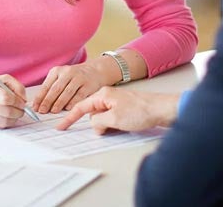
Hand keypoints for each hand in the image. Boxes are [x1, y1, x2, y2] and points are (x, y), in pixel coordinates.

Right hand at [0, 74, 27, 128]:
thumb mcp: (1, 79)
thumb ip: (16, 86)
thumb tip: (24, 100)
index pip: (5, 98)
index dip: (17, 102)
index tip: (22, 103)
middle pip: (6, 111)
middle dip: (18, 112)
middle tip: (22, 110)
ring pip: (3, 122)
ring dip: (14, 119)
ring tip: (15, 113)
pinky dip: (6, 123)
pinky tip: (6, 117)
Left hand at [32, 61, 111, 113]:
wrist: (94, 71)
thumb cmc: (73, 78)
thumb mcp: (60, 78)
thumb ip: (51, 89)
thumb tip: (39, 105)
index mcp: (57, 71)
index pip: (46, 86)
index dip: (40, 98)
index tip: (35, 107)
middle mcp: (67, 73)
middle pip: (55, 89)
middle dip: (47, 101)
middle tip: (42, 111)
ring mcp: (79, 78)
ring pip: (67, 92)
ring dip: (59, 103)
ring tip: (53, 111)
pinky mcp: (88, 85)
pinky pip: (79, 95)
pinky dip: (73, 102)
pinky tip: (67, 109)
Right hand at [56, 87, 178, 133]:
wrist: (163, 109)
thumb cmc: (140, 111)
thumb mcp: (114, 119)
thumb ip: (98, 122)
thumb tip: (94, 126)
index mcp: (103, 94)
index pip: (81, 107)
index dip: (69, 118)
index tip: (60, 127)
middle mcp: (108, 96)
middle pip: (92, 114)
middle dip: (96, 124)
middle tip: (110, 128)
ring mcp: (117, 102)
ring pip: (103, 118)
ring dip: (107, 125)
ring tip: (122, 126)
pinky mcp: (124, 108)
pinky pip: (112, 118)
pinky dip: (113, 125)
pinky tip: (124, 126)